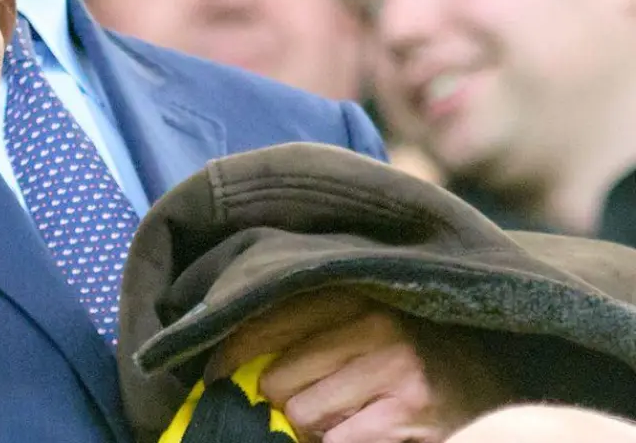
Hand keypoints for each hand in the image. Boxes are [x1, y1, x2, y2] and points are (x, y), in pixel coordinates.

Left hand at [209, 291, 509, 442]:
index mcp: (353, 292)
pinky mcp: (411, 415)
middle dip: (280, 401)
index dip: (228, 355)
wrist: (503, 373)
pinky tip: (359, 433)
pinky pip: (336, 442)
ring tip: (338, 419)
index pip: (264, 321)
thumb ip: (309, 325)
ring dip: (310, 429)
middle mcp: (374, 324)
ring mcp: (396, 370)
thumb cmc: (416, 346)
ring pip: (303, 415)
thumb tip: (227, 356)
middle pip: (277, 379)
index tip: (215, 374)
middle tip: (299, 404)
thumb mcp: (365, 316)